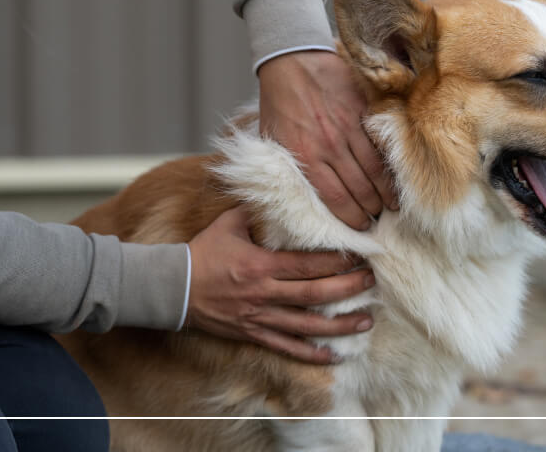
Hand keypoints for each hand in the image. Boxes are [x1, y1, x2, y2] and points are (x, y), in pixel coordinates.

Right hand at [185, 207, 375, 363]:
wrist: (173, 287)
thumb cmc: (202, 252)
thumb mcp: (228, 223)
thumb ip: (256, 210)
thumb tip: (280, 190)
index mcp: (260, 264)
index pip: (308, 264)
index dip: (337, 261)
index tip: (360, 255)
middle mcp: (264, 293)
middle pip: (316, 293)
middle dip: (348, 288)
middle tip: (372, 282)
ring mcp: (259, 317)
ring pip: (307, 324)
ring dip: (340, 325)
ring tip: (367, 320)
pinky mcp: (253, 333)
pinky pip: (287, 347)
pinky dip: (311, 353)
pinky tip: (334, 355)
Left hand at [258, 50, 397, 230]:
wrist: (290, 60)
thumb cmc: (279, 102)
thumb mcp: (272, 139)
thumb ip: (288, 167)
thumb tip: (296, 194)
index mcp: (305, 157)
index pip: (335, 199)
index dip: (351, 218)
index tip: (360, 227)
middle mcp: (329, 146)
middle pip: (359, 190)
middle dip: (371, 210)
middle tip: (378, 220)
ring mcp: (349, 128)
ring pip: (374, 171)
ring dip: (386, 193)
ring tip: (392, 206)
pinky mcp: (363, 111)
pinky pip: (381, 145)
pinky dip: (390, 165)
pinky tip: (395, 178)